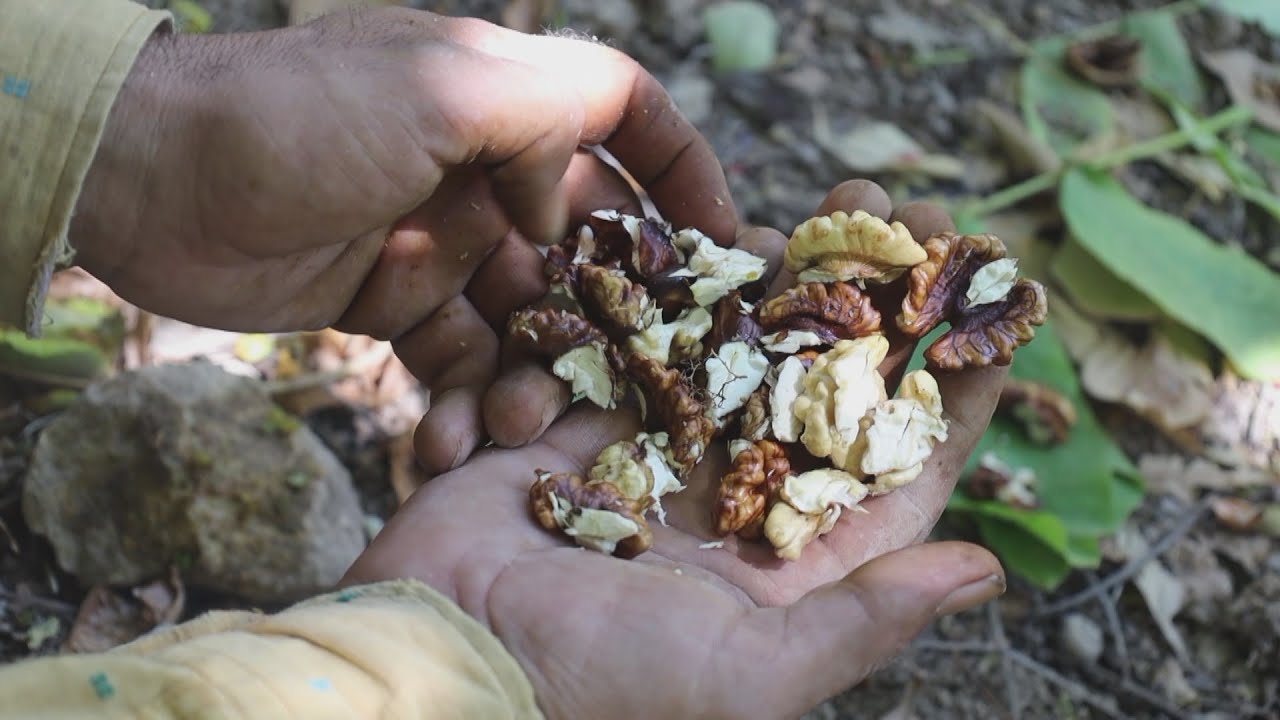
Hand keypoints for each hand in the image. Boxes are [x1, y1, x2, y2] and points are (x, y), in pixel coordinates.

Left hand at [68, 7, 735, 465]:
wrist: (155, 180)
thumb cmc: (298, 114)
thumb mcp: (438, 86)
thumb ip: (541, 122)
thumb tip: (568, 210)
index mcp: (505, 101)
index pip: (625, 117)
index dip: (684, 171)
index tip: (724, 240)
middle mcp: (483, 169)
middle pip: (585, 241)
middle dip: (610, 311)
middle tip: (626, 382)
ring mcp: (440, 240)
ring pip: (525, 318)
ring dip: (534, 376)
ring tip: (515, 430)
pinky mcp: (392, 302)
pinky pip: (455, 361)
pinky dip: (464, 403)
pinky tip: (456, 446)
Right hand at [344, 185, 1008, 718]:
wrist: (452, 653)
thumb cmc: (607, 687)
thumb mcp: (756, 675)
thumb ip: (867, 616)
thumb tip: (988, 569)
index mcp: (797, 561)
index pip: (901, 464)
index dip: (952, 383)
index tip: (992, 301)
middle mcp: (742, 500)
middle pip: (831, 384)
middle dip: (875, 302)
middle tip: (912, 217)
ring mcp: (665, 453)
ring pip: (747, 347)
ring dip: (787, 278)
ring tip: (824, 208)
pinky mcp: (591, 419)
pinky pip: (650, 340)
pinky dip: (680, 292)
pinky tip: (716, 235)